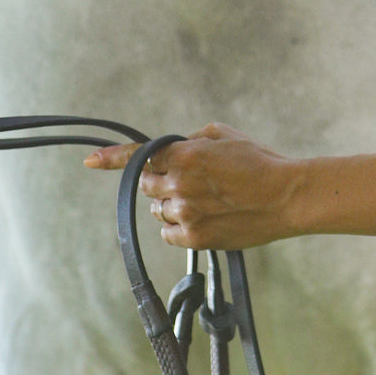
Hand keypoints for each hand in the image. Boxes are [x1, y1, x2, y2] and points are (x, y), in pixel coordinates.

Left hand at [85, 123, 306, 250]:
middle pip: (148, 184)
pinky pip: (168, 232)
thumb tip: (176, 152)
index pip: (139, 156)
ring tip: (205, 197)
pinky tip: (203, 216)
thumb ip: (193, 140)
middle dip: (160, 179)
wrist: (286, 196)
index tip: (89, 161)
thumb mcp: (225, 136)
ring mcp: (186, 214)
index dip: (111, 158)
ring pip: (158, 209)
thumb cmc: (259, 161)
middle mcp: (180, 184)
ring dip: (171, 201)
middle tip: (189, 177)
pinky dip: (178, 225)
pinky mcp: (195, 238)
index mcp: (186, 155)